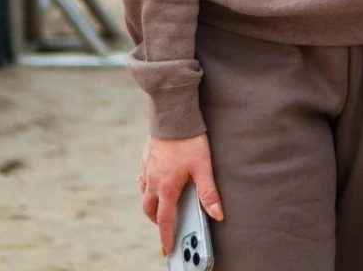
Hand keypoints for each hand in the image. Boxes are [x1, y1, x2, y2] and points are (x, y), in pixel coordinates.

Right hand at [137, 133, 223, 256]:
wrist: (173, 114)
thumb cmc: (189, 140)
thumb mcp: (203, 166)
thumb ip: (209, 193)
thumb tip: (218, 214)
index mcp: (166, 187)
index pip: (164, 220)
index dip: (166, 236)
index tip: (167, 249)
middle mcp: (152, 180)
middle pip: (149, 209)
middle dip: (157, 220)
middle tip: (166, 225)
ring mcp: (147, 168)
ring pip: (144, 193)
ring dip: (151, 203)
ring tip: (162, 204)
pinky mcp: (146, 157)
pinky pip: (144, 177)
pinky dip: (148, 184)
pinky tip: (157, 178)